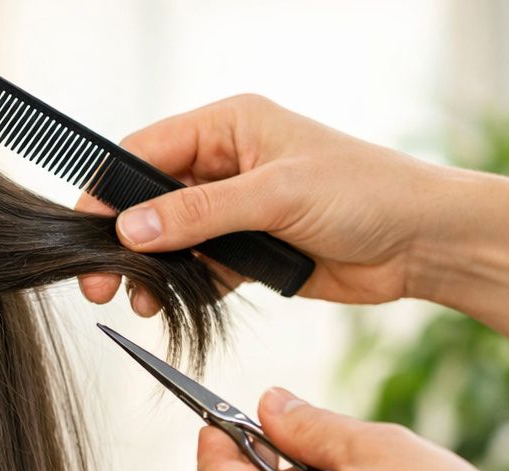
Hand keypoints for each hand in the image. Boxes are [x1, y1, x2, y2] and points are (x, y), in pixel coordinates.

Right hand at [74, 93, 446, 314]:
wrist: (423, 242)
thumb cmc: (366, 194)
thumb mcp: (276, 196)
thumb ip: (199, 213)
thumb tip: (130, 229)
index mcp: (229, 126)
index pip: (145, 152)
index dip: (109, 191)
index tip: (85, 232)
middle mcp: (226, 162)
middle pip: (149, 199)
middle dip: (123, 239)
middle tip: (101, 281)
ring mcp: (235, 207)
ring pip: (169, 238)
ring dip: (151, 269)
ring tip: (140, 301)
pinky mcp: (247, 248)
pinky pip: (198, 267)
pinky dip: (182, 287)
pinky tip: (172, 305)